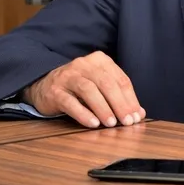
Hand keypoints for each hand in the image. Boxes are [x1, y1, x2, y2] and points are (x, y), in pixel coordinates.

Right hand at [23, 51, 144, 128]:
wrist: (44, 86)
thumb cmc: (79, 87)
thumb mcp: (100, 87)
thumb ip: (119, 98)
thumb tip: (139, 114)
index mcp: (100, 60)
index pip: (121, 80)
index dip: (131, 99)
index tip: (137, 116)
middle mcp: (84, 64)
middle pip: (107, 84)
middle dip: (120, 104)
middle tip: (127, 122)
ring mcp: (68, 76)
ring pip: (89, 90)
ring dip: (103, 108)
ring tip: (111, 123)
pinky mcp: (54, 91)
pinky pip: (70, 102)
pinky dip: (83, 113)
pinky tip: (93, 124)